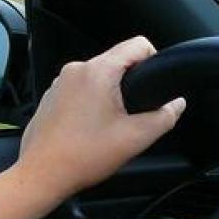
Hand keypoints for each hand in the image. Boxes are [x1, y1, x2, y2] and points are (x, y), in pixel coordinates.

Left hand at [17, 36, 185, 198]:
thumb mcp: (136, 137)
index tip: (155, 84)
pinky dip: (90, 104)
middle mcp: (75, 70)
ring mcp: (59, 83)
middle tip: (130, 116)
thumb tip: (176, 104)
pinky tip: (89, 129)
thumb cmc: (81, 156)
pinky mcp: (51, 97)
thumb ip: (164, 116)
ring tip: (108, 126)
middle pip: (117, 62)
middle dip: (130, 84)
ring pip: (98, 77)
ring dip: (109, 96)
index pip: (137, 44)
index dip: (154, 60)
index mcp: (97, 71)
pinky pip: (80, 90)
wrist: (42, 174)